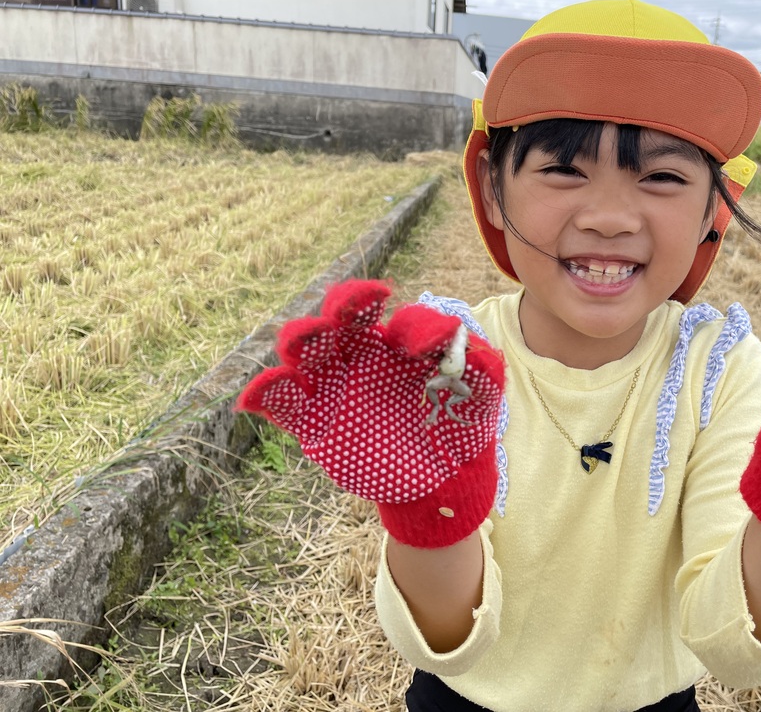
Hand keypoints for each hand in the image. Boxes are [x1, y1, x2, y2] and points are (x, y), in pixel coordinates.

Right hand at [237, 279, 505, 547]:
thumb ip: (482, 371)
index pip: (404, 320)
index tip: (423, 345)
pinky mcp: (312, 420)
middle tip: (353, 307)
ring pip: (307, 349)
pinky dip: (265, 394)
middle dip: (344, 306)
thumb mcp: (481, 400)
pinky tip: (253, 397)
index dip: (412, 326)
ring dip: (302, 338)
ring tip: (303, 343)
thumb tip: (477, 352)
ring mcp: (334, 384)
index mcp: (402, 342)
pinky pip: (282, 402)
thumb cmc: (459, 427)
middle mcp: (363, 353)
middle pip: (342, 315)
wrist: (436, 479)